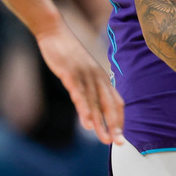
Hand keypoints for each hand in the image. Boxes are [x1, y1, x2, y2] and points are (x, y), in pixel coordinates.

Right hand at [36, 23, 125, 145]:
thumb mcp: (83, 70)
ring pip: (95, 102)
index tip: (120, 136)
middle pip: (109, 104)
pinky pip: (79, 94)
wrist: (54, 32)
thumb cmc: (68, 54)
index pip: (117, 101)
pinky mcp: (70, 73)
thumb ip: (89, 86)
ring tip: (104, 139)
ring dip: (100, 122)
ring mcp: (84, 75)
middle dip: (114, 125)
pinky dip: (84, 110)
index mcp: (102, 77)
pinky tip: (86, 123)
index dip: (119, 119)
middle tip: (117, 143)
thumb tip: (93, 105)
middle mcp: (97, 76)